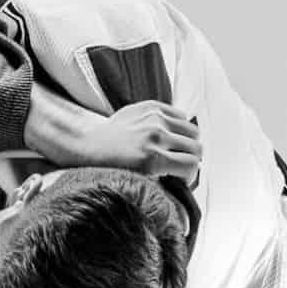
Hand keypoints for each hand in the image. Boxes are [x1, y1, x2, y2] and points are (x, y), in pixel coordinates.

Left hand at [73, 101, 200, 180]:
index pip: (192, 165)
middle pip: (196, 148)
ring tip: (175, 150)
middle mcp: (155, 136)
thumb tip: (192, 177)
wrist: (90, 145)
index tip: (181, 180)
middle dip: (191, 160)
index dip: (190, 176)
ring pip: (192, 130)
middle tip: (179, 166)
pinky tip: (167, 135)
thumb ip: (167, 179)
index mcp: (152, 159)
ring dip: (187, 142)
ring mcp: (154, 118)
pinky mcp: (151, 106)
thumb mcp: (140, 180)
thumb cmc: (113, 169)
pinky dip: (178, 126)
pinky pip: (181, 116)